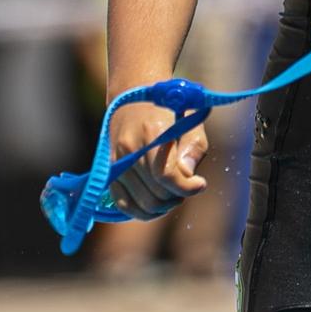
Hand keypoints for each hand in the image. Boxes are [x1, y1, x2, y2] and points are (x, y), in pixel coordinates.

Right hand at [106, 101, 209, 220]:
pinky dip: (143, 211)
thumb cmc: (169, 110)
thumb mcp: (191, 122)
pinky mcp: (109, 173)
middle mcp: (129, 149)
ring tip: (175, 193)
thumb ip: (192, 149)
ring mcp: (116, 163)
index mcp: (150, 132)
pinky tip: (159, 205)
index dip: (187, 186)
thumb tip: (188, 177)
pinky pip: (124, 204)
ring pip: (142, 203)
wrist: (134, 100)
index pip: (166, 175)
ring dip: (164, 205)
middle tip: (189, 186)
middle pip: (155, 193)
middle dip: (178, 196)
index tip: (201, 183)